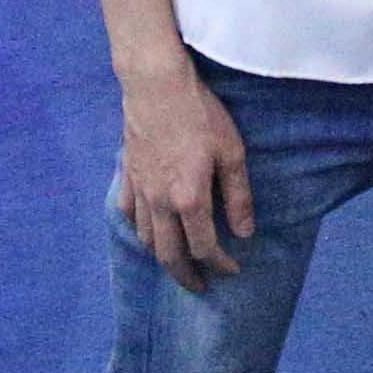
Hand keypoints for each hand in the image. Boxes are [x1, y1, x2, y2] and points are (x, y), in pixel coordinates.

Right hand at [109, 64, 252, 285]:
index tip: (232, 270)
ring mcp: (140, 190)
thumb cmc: (200, 114)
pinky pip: (127, 214)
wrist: (156, 85)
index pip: (204, 248)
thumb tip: (245, 233)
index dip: (220, 264)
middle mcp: (160, 202)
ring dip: (162, 257)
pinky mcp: (128, 175)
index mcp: (189, 199)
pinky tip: (147, 229)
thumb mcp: (232, 153)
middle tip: (199, 287)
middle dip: (186, 277)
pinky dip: (138, 229)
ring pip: (145, 238)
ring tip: (176, 263)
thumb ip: (239, 197)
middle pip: (169, 255)